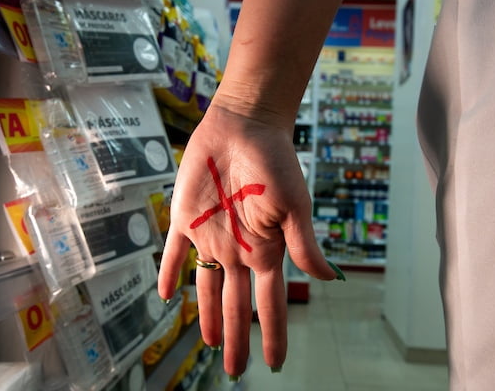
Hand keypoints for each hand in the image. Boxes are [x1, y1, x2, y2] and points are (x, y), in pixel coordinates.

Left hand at [158, 103, 341, 376]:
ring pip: (208, 285)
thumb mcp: (294, 206)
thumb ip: (303, 245)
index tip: (274, 363)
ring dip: (207, 314)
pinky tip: (167, 295)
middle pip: (236, 303)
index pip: (270, 304)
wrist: (243, 127)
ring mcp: (210, 235)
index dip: (273, 334)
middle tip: (234, 368)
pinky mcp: (185, 217)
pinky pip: (174, 252)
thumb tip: (327, 279)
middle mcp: (238, 249)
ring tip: (208, 343)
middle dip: (236, 336)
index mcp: (265, 250)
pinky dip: (169, 272)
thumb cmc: (274, 163)